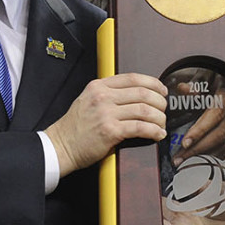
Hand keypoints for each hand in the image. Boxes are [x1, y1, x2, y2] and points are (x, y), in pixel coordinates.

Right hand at [45, 73, 166, 175]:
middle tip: (164, 109)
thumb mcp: (88, 99)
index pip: (133, 78)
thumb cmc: (75, 127)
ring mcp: (106, 113)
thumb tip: (136, 94)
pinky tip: (158, 134)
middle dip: (160, 102)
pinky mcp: (110, 131)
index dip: (153, 83)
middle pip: (143, 93)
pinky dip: (154, 131)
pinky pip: (140, 128)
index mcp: (99, 86)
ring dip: (159, 118)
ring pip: (144, 110)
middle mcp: (103, 97)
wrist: (61, 146)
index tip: (162, 90)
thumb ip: (108, 94)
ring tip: (162, 124)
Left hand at [169, 71, 224, 166]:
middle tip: (180, 158)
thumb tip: (183, 88)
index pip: (215, 115)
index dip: (200, 130)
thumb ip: (195, 82)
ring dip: (205, 156)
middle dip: (199, 149)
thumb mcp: (205, 76)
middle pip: (220, 134)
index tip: (185, 142)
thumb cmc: (214, 79)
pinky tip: (201, 161)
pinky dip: (215, 156)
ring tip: (185, 162)